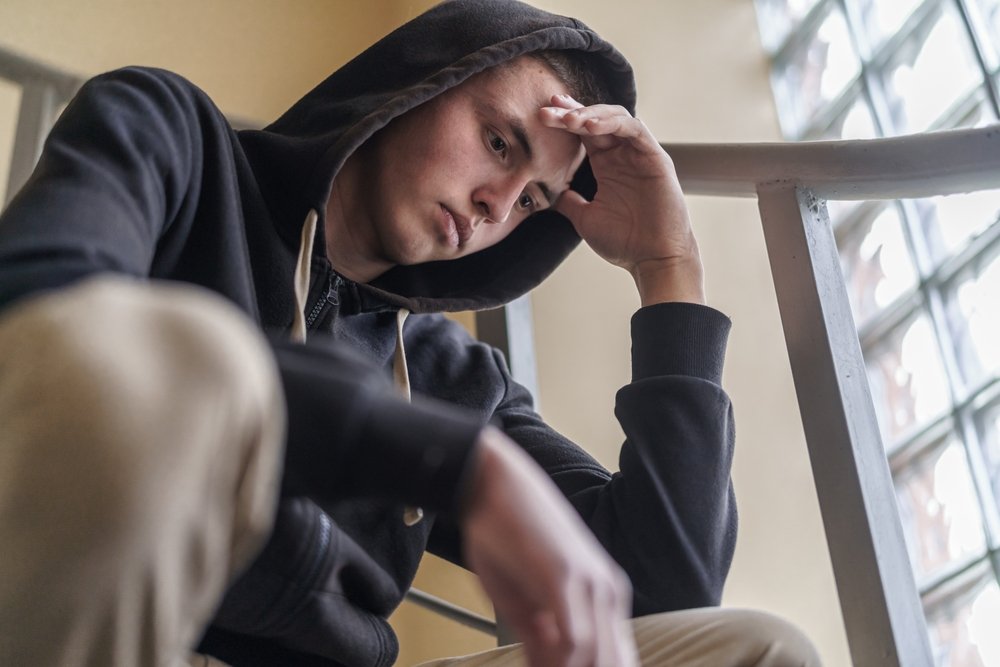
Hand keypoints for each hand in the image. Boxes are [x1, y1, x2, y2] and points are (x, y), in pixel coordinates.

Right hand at [461, 427, 637, 666]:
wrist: (491, 482)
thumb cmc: (504, 535)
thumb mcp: (522, 598)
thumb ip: (538, 638)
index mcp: (604, 596)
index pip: (615, 657)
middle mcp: (607, 591)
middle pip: (612, 662)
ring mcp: (591, 583)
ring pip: (598, 658)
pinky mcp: (566, 577)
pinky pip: (575, 639)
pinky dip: (560, 664)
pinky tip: (540, 666)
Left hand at [540, 95, 704, 305]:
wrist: (653, 260)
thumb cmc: (625, 243)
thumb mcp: (585, 218)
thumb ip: (569, 202)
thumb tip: (548, 195)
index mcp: (607, 166)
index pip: (583, 133)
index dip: (564, 120)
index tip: (542, 115)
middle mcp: (623, 155)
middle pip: (596, 119)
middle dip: (570, 112)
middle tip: (546, 110)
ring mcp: (640, 154)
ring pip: (615, 118)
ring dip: (589, 114)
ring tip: (567, 119)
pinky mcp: (655, 157)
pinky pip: (633, 130)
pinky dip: (612, 123)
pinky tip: (590, 126)